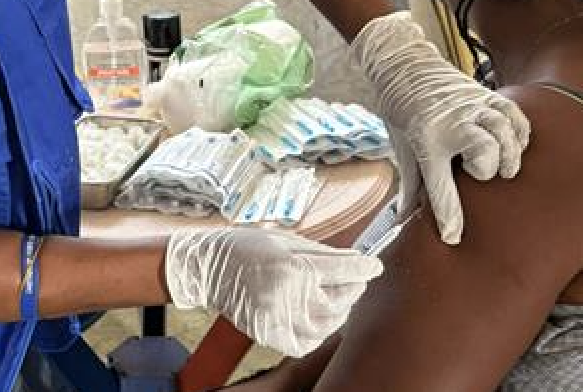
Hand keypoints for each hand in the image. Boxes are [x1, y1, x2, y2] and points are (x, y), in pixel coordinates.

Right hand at [164, 227, 382, 356]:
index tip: (374, 265)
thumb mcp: (284, 238)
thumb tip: (351, 258)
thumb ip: (320, 251)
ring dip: (340, 311)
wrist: (209, 266)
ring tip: (340, 299)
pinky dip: (319, 334)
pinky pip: (306, 343)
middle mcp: (289, 295)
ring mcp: (279, 318)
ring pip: (327, 324)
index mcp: (293, 266)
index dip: (365, 267)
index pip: (343, 270)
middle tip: (356, 279)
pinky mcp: (269, 333)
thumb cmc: (245, 246)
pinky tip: (321, 319)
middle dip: (354, 288)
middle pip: (340, 298)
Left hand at [351, 12, 530, 244]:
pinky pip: (513, 113)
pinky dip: (520, 131)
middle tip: (482, 174)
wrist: (402, 64)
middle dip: (489, 168)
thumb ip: (409, 183)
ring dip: (510, 152)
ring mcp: (471, 106)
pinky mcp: (485, 95)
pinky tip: (516, 143)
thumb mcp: (399, 146)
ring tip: (506, 168)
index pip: (439, 184)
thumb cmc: (399, 107)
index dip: (448, 215)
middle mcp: (451, 123)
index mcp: (425, 140)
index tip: (453, 236)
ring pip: (503, 129)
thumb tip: (404, 218)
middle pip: (483, 149)